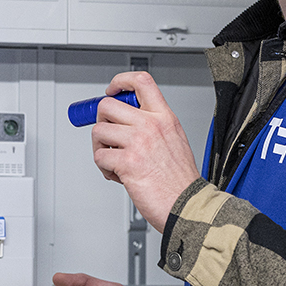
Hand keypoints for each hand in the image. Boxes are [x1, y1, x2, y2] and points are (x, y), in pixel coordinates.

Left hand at [90, 71, 199, 231]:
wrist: (187, 204)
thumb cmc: (180, 179)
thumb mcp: (174, 139)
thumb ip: (153, 125)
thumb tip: (125, 121)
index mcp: (164, 117)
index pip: (141, 81)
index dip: (120, 81)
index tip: (112, 90)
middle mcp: (151, 125)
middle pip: (108, 105)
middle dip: (101, 121)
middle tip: (107, 134)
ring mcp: (138, 143)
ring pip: (99, 131)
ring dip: (100, 147)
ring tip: (114, 159)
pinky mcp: (127, 162)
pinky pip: (99, 157)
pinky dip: (104, 168)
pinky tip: (118, 174)